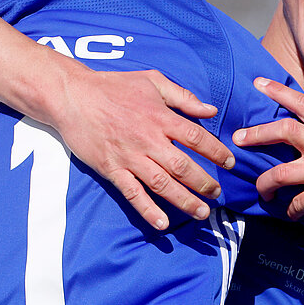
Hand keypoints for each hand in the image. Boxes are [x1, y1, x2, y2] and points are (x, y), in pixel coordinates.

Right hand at [52, 67, 233, 230]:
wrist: (73, 96)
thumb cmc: (113, 86)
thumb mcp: (152, 80)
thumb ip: (182, 96)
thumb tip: (210, 109)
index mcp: (160, 117)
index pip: (196, 137)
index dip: (216, 151)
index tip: (230, 162)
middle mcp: (148, 140)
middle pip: (183, 166)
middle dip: (204, 183)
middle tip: (217, 194)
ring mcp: (130, 157)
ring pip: (163, 184)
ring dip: (184, 201)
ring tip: (201, 212)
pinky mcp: (112, 169)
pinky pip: (133, 194)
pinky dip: (147, 210)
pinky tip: (162, 224)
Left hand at [234, 78, 303, 238]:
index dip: (279, 92)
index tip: (259, 83)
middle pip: (284, 129)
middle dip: (256, 134)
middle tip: (237, 139)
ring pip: (279, 172)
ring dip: (264, 183)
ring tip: (262, 191)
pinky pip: (294, 203)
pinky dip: (290, 210)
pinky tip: (293, 214)